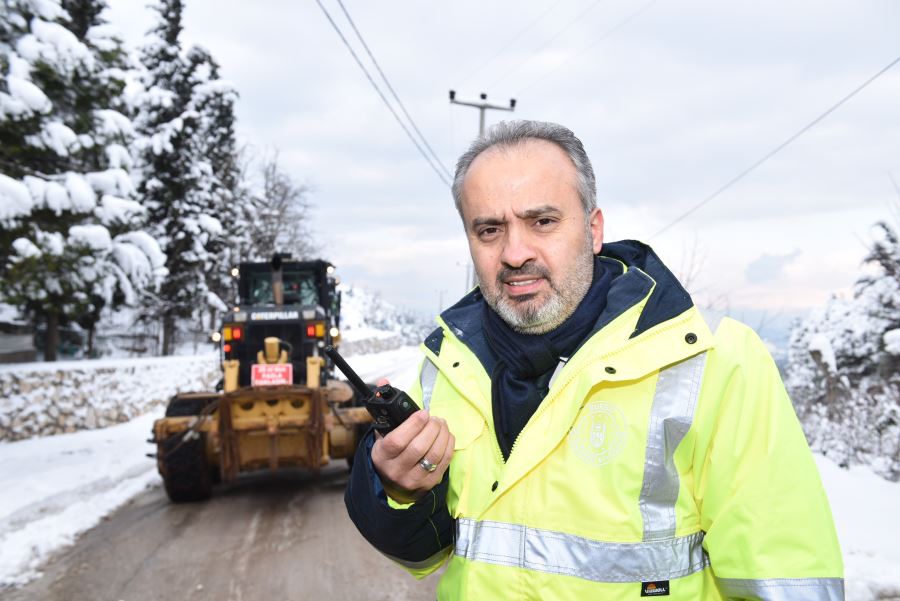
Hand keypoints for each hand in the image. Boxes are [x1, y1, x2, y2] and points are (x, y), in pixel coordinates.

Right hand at [371, 378, 453, 503]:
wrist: (391, 481)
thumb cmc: (389, 451)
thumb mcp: (382, 431)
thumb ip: (384, 406)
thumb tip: (383, 381)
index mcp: (382, 456)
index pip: (398, 441)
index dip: (413, 425)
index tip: (423, 413)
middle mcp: (396, 470)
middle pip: (419, 447)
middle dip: (431, 427)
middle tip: (434, 418)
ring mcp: (413, 479)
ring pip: (434, 455)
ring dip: (442, 434)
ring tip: (440, 424)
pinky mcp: (429, 484)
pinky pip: (444, 462)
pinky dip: (448, 444)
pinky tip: (446, 435)